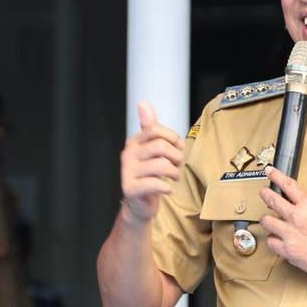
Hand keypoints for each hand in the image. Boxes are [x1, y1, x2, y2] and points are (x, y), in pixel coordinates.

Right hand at [119, 101, 184, 223]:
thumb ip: (150, 127)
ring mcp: (127, 172)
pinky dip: (167, 188)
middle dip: (176, 157)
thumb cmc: (149, 175)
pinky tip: (167, 190)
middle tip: (178, 166)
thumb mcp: (151, 149)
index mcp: (134, 142)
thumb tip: (143, 102)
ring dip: (174, 173)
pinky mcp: (130, 188)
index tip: (178, 148)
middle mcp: (128, 155)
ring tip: (174, 177)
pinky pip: (155, 184)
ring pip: (160, 165)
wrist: (140, 204)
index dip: (172, 138)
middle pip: (160, 146)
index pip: (155, 130)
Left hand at [259, 167, 306, 281]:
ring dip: (267, 220)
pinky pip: (270, 242)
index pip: (287, 184)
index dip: (275, 176)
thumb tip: (300, 208)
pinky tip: (277, 239)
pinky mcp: (287, 250)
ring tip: (268, 220)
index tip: (270, 171)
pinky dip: (273, 240)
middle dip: (265, 194)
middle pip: (272, 200)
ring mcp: (290, 233)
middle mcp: (297, 217)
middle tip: (264, 193)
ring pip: (266, 221)